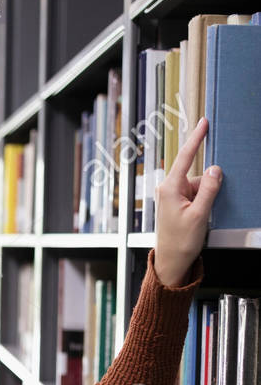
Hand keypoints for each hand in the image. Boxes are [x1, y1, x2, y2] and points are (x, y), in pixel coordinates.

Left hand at [153, 116, 221, 287]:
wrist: (170, 262)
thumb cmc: (180, 242)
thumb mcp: (200, 215)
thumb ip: (209, 189)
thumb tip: (215, 169)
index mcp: (170, 187)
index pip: (186, 156)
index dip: (196, 138)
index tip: (203, 123)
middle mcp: (168, 188)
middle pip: (196, 175)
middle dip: (207, 188)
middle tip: (205, 210)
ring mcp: (171, 196)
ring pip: (197, 187)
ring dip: (205, 199)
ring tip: (199, 220)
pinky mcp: (176, 203)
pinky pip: (195, 195)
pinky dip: (202, 203)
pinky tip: (198, 219)